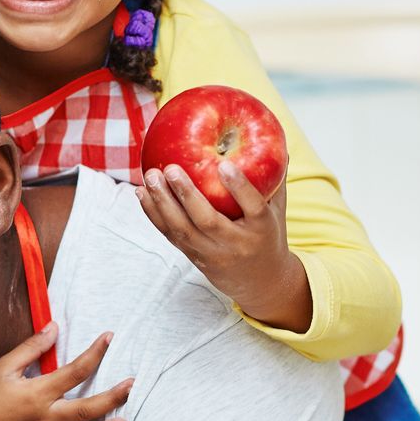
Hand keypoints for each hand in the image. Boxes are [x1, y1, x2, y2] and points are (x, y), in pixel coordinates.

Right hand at [0, 323, 133, 420]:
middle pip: (86, 409)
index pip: (75, 371)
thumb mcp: (4, 366)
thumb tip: (56, 327)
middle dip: (112, 398)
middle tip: (132, 385)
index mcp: (37, 393)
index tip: (109, 337)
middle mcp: (44, 417)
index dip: (95, 353)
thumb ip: (32, 347)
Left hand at [136, 162, 311, 333]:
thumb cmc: (268, 235)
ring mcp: (211, 253)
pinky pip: (170, 235)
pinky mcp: (193, 257)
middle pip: (208, 221)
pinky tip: (142, 193)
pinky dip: (153, 214)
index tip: (225, 165)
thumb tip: (272, 139)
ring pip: (182, 230)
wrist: (260, 282)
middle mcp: (235, 244)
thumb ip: (273, 179)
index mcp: (262, 229)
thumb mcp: (277, 210)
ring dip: (163, 203)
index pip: (253, 207)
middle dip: (187, 194)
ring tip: (151, 176)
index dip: (240, 187)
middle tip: (171, 168)